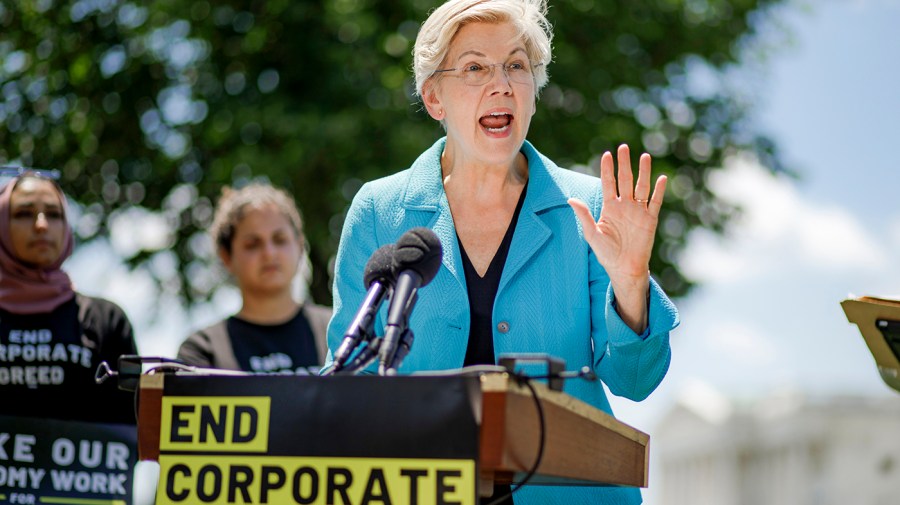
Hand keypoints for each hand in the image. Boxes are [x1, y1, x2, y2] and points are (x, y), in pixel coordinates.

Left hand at [568, 144, 666, 331]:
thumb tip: (570, 199)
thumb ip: (583, 215)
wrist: (624, 268)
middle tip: (624, 147)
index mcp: (610, 207)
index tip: (607, 154)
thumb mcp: (592, 233)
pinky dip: (659, 191)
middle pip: (625, 180)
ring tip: (644, 156)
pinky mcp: (650, 219)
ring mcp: (638, 211)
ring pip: (642, 187)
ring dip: (643, 172)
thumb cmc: (606, 253)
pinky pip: (655, 202)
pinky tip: (661, 178)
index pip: (608, 183)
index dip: (608, 169)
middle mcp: (625, 205)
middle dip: (624, 164)